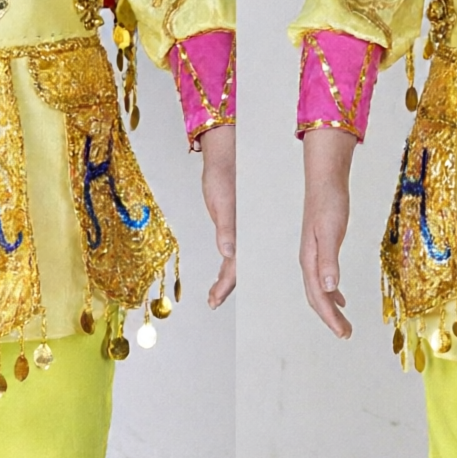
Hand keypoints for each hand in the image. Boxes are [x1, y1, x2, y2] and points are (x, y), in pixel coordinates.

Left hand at [199, 124, 235, 304]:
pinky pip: (232, 247)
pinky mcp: (233, 222)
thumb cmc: (223, 176)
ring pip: (235, 259)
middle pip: (237, 266)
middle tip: (213, 301)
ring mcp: (239, 228)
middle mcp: (243, 231)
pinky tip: (223, 266)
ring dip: (226, 276)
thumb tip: (228, 253)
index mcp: (243, 229)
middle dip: (225, 286)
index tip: (215, 299)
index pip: (235, 264)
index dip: (226, 284)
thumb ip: (227, 228)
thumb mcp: (221, 202)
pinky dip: (227, 261)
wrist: (224, 156)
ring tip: (215, 292)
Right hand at [300, 126, 356, 337]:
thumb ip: (329, 260)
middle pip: (316, 297)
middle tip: (345, 333)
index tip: (342, 332)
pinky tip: (340, 297)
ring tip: (343, 323)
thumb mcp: (331, 232)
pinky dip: (331, 292)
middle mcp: (308, 260)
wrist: (325, 182)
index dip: (330, 317)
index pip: (318, 296)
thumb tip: (329, 287)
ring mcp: (313, 255)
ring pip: (319, 289)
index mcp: (309, 260)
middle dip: (330, 318)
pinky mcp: (320, 249)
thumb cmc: (328, 204)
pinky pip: (323, 278)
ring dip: (330, 307)